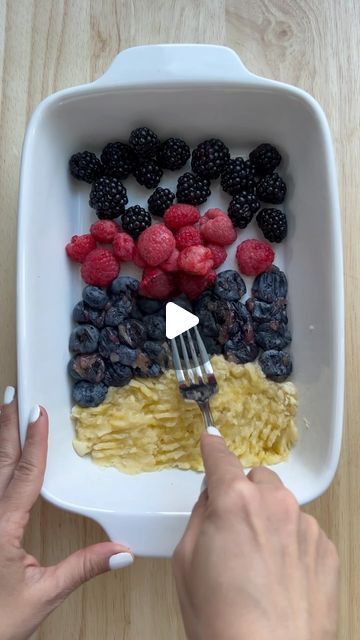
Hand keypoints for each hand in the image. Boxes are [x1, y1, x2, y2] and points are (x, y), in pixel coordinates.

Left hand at [0, 387, 132, 639]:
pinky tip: (0, 459)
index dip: (34, 442)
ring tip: (4, 414)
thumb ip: (83, 569)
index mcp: (2, 528)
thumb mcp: (43, 596)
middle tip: (13, 396)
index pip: (24, 475)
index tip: (38, 412)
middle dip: (6, 427)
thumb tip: (123, 553)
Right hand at [173, 432, 338, 639]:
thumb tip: (212, 499)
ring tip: (258, 565)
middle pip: (258, 480)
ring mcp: (305, 526)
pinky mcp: (326, 551)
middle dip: (244, 495)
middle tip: (233, 530)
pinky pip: (304, 532)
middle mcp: (275, 504)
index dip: (213, 448)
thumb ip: (200, 516)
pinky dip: (291, 544)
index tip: (211, 441)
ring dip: (270, 520)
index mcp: (235, 501)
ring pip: (282, 506)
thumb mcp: (186, 561)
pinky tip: (280, 578)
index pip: (222, 458)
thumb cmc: (221, 619)